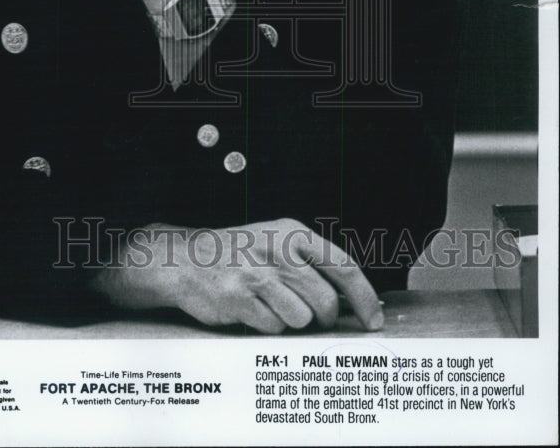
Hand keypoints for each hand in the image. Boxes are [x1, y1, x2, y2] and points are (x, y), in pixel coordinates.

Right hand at [91, 218, 383, 333]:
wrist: (185, 258)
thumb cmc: (239, 254)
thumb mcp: (277, 243)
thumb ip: (312, 265)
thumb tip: (356, 301)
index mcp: (291, 233)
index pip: (342, 265)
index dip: (364, 297)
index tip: (374, 320)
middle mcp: (277, 250)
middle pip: (325, 301)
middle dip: (323, 318)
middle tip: (312, 318)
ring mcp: (256, 273)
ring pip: (300, 319)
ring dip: (292, 323)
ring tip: (272, 307)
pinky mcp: (238, 297)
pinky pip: (272, 327)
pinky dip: (267, 327)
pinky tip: (252, 310)